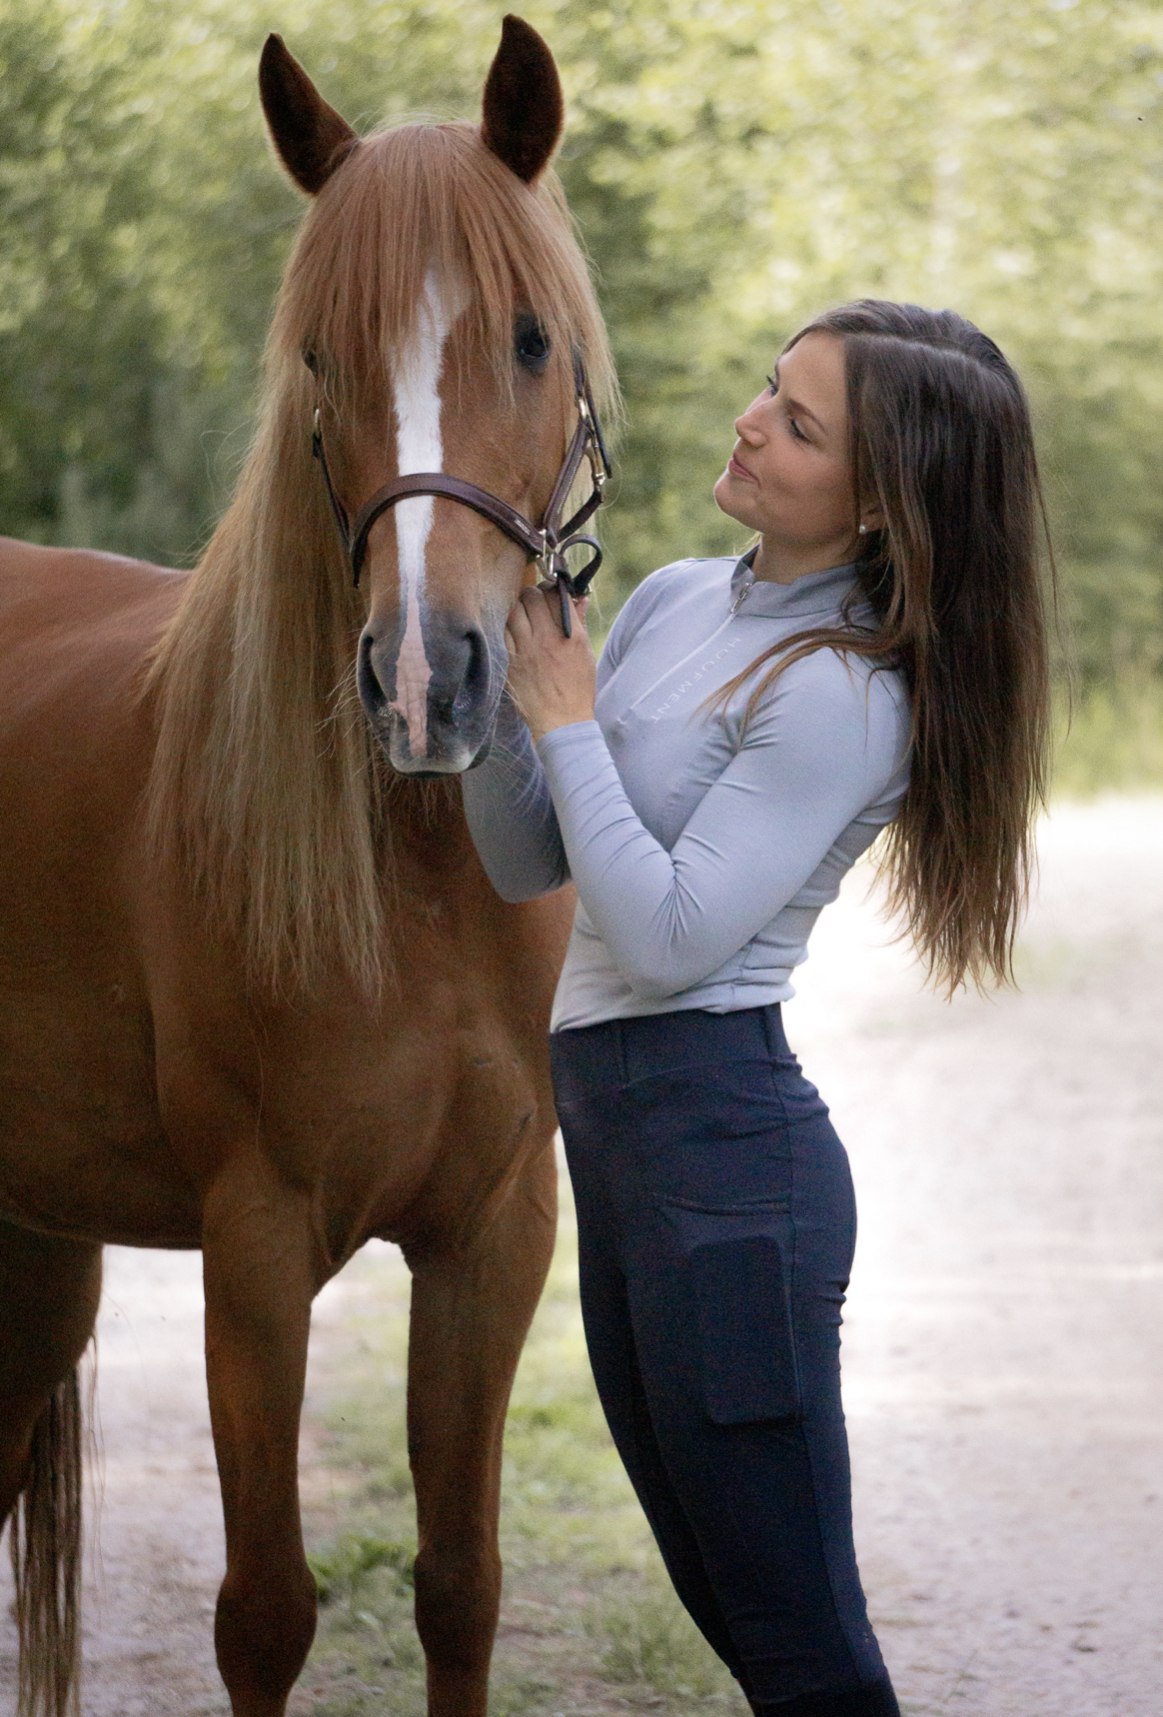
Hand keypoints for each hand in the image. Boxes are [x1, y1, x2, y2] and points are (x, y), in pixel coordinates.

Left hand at [504, 586, 595, 742]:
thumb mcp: (585, 654)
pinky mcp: (510, 664)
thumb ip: (579, 623)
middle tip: (534, 597)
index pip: (556, 596)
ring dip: (517, 607)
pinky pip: (503, 634)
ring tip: (522, 611)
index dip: (552, 588)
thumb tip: (578, 600)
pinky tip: (514, 631)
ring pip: (513, 612)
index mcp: (569, 637)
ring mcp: (524, 651)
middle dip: (533, 593)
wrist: (561, 721)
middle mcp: (545, 640)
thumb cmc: (577, 688)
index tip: (551, 589)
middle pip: (531, 598)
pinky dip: (508, 627)